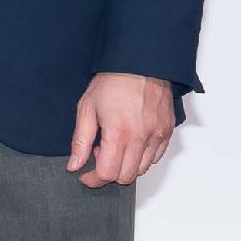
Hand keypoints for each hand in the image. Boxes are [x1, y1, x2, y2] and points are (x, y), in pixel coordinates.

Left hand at [66, 72, 176, 186]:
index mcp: (119, 132)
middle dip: (110, 172)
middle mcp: (141, 137)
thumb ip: (80, 140)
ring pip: (142, 169)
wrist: (141, 62)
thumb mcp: (87, 107)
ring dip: (126, 165)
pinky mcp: (167, 131)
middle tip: (101, 152)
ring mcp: (157, 135)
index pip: (108, 174)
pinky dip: (143, 157)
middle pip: (126, 177)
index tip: (86, 175)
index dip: (94, 179)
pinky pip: (156, 157)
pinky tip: (132, 142)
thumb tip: (74, 165)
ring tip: (117, 144)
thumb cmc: (113, 81)